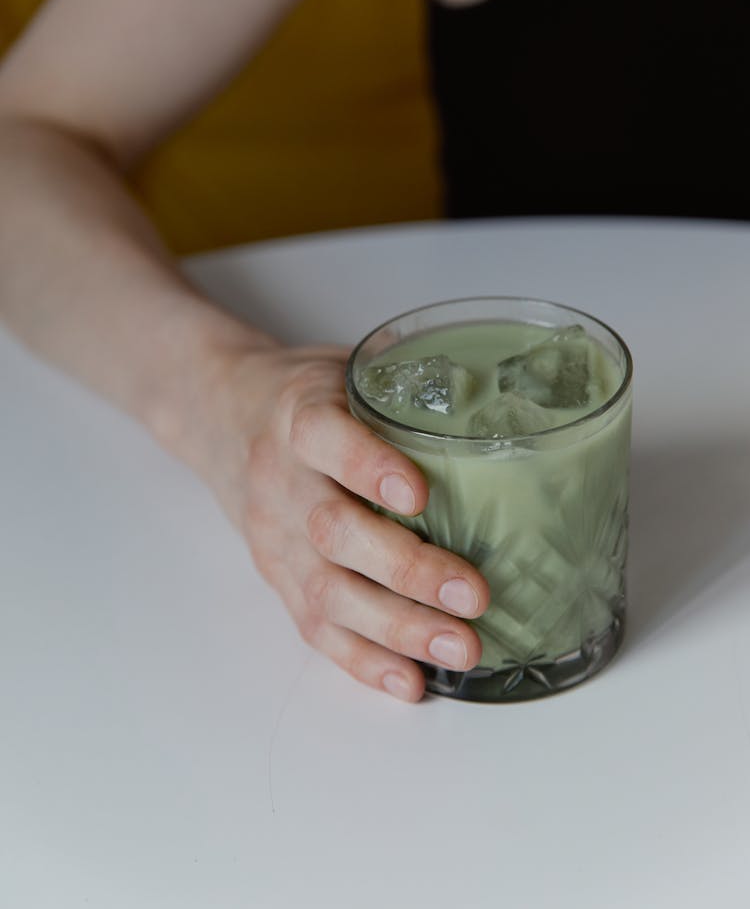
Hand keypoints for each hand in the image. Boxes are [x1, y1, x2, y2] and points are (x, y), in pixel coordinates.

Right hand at [190, 341, 490, 701]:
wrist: (222, 417)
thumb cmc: (308, 395)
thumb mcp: (346, 369)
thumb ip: (405, 388)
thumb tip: (506, 405)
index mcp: (297, 416)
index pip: (323, 437)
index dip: (368, 466)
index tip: (419, 494)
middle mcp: (279, 479)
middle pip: (332, 530)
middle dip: (407, 570)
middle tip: (474, 595)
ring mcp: (273, 535)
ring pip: (325, 590)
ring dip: (396, 626)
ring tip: (461, 647)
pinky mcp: (275, 576)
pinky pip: (313, 626)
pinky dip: (363, 659)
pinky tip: (409, 679)